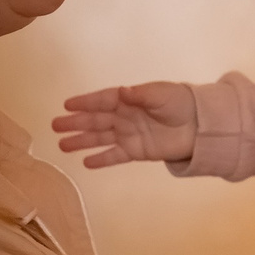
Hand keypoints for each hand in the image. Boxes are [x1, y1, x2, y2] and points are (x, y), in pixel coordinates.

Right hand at [53, 82, 197, 167]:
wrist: (200, 126)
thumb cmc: (180, 104)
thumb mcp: (161, 95)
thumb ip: (140, 95)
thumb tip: (121, 92)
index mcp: (129, 99)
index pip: (103, 100)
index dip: (85, 103)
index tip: (67, 105)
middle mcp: (125, 117)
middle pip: (96, 120)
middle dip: (76, 123)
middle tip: (55, 126)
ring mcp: (129, 135)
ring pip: (100, 138)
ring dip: (82, 141)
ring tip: (62, 146)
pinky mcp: (136, 151)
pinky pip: (115, 155)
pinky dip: (101, 159)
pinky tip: (86, 162)